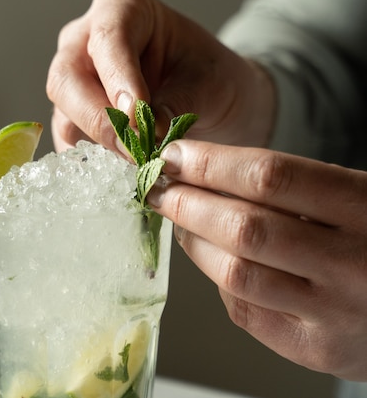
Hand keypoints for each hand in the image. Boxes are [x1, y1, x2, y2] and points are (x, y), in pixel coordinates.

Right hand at [46, 0, 273, 152]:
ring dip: (96, 145)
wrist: (210, 101)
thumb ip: (177, 103)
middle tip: (134, 151)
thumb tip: (148, 134)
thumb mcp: (209, 83)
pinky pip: (69, 140)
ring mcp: (75, 81)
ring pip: (63, 113)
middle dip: (98, 119)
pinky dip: (91, 163)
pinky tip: (119, 176)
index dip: (118, 78)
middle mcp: (85, 41)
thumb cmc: (210, 77)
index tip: (136, 116)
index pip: (107, 38)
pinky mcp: (73, 117)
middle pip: (67, 78)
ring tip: (134, 168)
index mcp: (122, 8)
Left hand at [147, 139, 366, 380]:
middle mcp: (351, 264)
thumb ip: (292, 187)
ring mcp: (332, 313)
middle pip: (243, 228)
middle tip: (158, 188)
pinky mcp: (313, 349)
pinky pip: (244, 309)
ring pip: (235, 273)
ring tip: (180, 222)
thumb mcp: (355, 198)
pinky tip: (218, 262)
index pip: (270, 177)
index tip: (174, 155)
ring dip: (193, 242)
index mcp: (365, 209)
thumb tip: (200, 172)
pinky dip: (219, 280)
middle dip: (186, 204)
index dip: (210, 163)